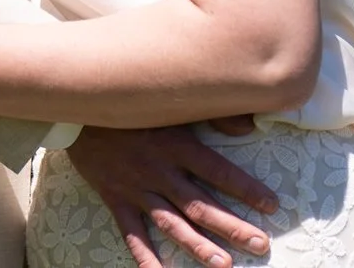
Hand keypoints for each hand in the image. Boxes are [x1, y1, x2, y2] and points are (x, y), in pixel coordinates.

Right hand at [64, 123, 281, 267]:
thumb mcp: (172, 102)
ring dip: (199, 246)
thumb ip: (212, 113)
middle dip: (233, 227)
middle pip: (201, 205)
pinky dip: (146, 257)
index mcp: (178, 146)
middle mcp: (161, 172)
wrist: (81, 108)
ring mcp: (138, 190)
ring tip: (223, 265)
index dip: (247, 190)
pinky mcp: (117, 200)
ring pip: (173, 224)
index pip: (219, 172)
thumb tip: (249, 126)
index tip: (272, 205)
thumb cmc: (133, 103)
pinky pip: (133, 234)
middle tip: (260, 245)